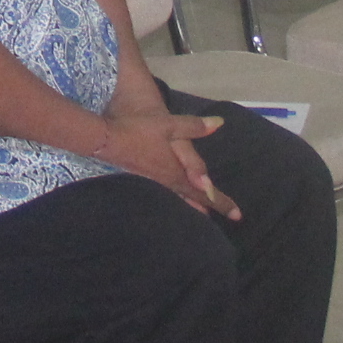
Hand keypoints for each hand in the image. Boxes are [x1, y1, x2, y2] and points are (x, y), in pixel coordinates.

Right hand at [93, 108, 240, 219]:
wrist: (105, 139)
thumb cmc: (139, 130)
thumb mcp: (169, 125)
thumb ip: (194, 127)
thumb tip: (219, 124)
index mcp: (176, 172)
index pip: (203, 192)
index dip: (221, 202)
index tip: (237, 216)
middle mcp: (166, 182)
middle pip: (192, 199)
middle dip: (210, 208)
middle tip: (227, 218)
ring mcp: (153, 181)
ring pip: (178, 199)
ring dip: (192, 206)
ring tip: (202, 214)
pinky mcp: (142, 178)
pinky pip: (166, 195)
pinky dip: (177, 200)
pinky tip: (173, 199)